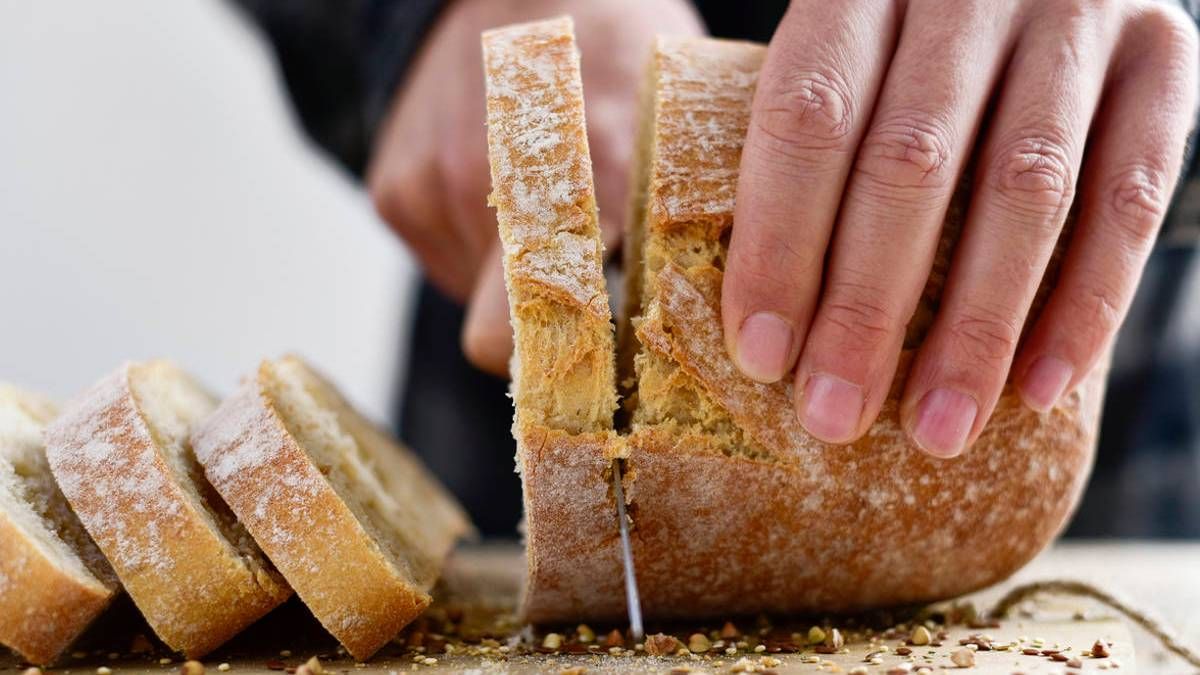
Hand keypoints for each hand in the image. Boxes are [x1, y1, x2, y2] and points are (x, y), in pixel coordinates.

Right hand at [368, 0, 703, 374]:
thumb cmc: (621, 52)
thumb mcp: (682, 124)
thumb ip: (694, 222)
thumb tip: (728, 321)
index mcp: (595, 174)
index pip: (562, 327)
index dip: (577, 371)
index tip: (607, 380)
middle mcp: (498, 187)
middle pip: (499, 340)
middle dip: (539, 339)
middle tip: (582, 305)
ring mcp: (434, 186)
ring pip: (471, 305)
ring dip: (511, 284)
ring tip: (547, 215)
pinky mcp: (394, 189)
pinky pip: (443, 263)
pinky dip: (474, 249)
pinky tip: (504, 192)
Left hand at [722, 0, 1197, 456]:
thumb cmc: (903, 36)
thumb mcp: (841, 48)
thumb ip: (800, 139)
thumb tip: (751, 310)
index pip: (809, 116)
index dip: (781, 243)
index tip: (761, 355)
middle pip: (910, 162)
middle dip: (867, 307)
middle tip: (834, 415)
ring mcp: (1079, 14)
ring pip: (1026, 189)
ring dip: (976, 327)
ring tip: (936, 429)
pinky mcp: (1164, 57)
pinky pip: (1131, 195)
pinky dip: (1086, 303)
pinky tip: (1039, 388)